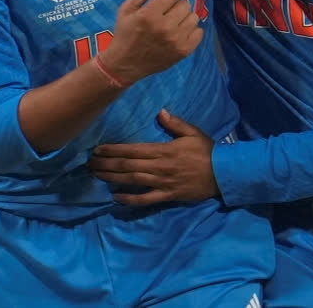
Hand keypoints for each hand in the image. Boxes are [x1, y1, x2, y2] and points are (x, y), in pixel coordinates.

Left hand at [88, 109, 217, 205]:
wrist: (222, 174)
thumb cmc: (207, 151)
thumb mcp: (193, 133)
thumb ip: (175, 123)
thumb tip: (160, 112)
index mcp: (164, 150)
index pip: (133, 149)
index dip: (113, 150)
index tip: (98, 149)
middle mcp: (159, 166)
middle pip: (128, 165)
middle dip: (107, 163)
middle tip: (89, 162)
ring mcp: (163, 182)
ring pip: (132, 180)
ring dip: (112, 178)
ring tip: (96, 175)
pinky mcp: (167, 195)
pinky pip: (145, 199)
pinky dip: (130, 199)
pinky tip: (116, 197)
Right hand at [98, 0, 202, 84]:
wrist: (125, 64)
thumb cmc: (125, 34)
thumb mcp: (125, 9)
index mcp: (149, 15)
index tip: (161, 3)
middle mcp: (165, 27)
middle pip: (185, 5)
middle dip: (175, 6)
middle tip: (166, 15)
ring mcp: (176, 41)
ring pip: (194, 17)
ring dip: (184, 18)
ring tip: (174, 24)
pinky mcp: (183, 51)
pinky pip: (199, 33)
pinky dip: (192, 31)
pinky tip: (180, 33)